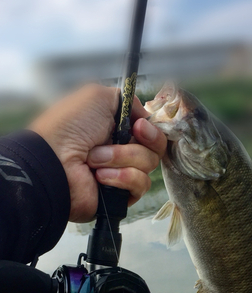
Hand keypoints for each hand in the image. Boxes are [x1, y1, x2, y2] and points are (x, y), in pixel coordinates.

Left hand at [28, 84, 165, 221]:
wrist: (54, 161)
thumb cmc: (69, 127)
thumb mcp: (97, 97)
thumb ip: (127, 99)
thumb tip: (144, 116)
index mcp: (117, 129)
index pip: (151, 131)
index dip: (151, 128)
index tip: (139, 126)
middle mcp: (122, 150)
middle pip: (156, 148)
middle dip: (143, 141)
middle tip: (121, 138)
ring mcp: (123, 174)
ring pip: (149, 165)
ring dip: (122, 158)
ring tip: (94, 159)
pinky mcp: (122, 195)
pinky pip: (140, 184)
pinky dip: (122, 177)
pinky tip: (100, 177)